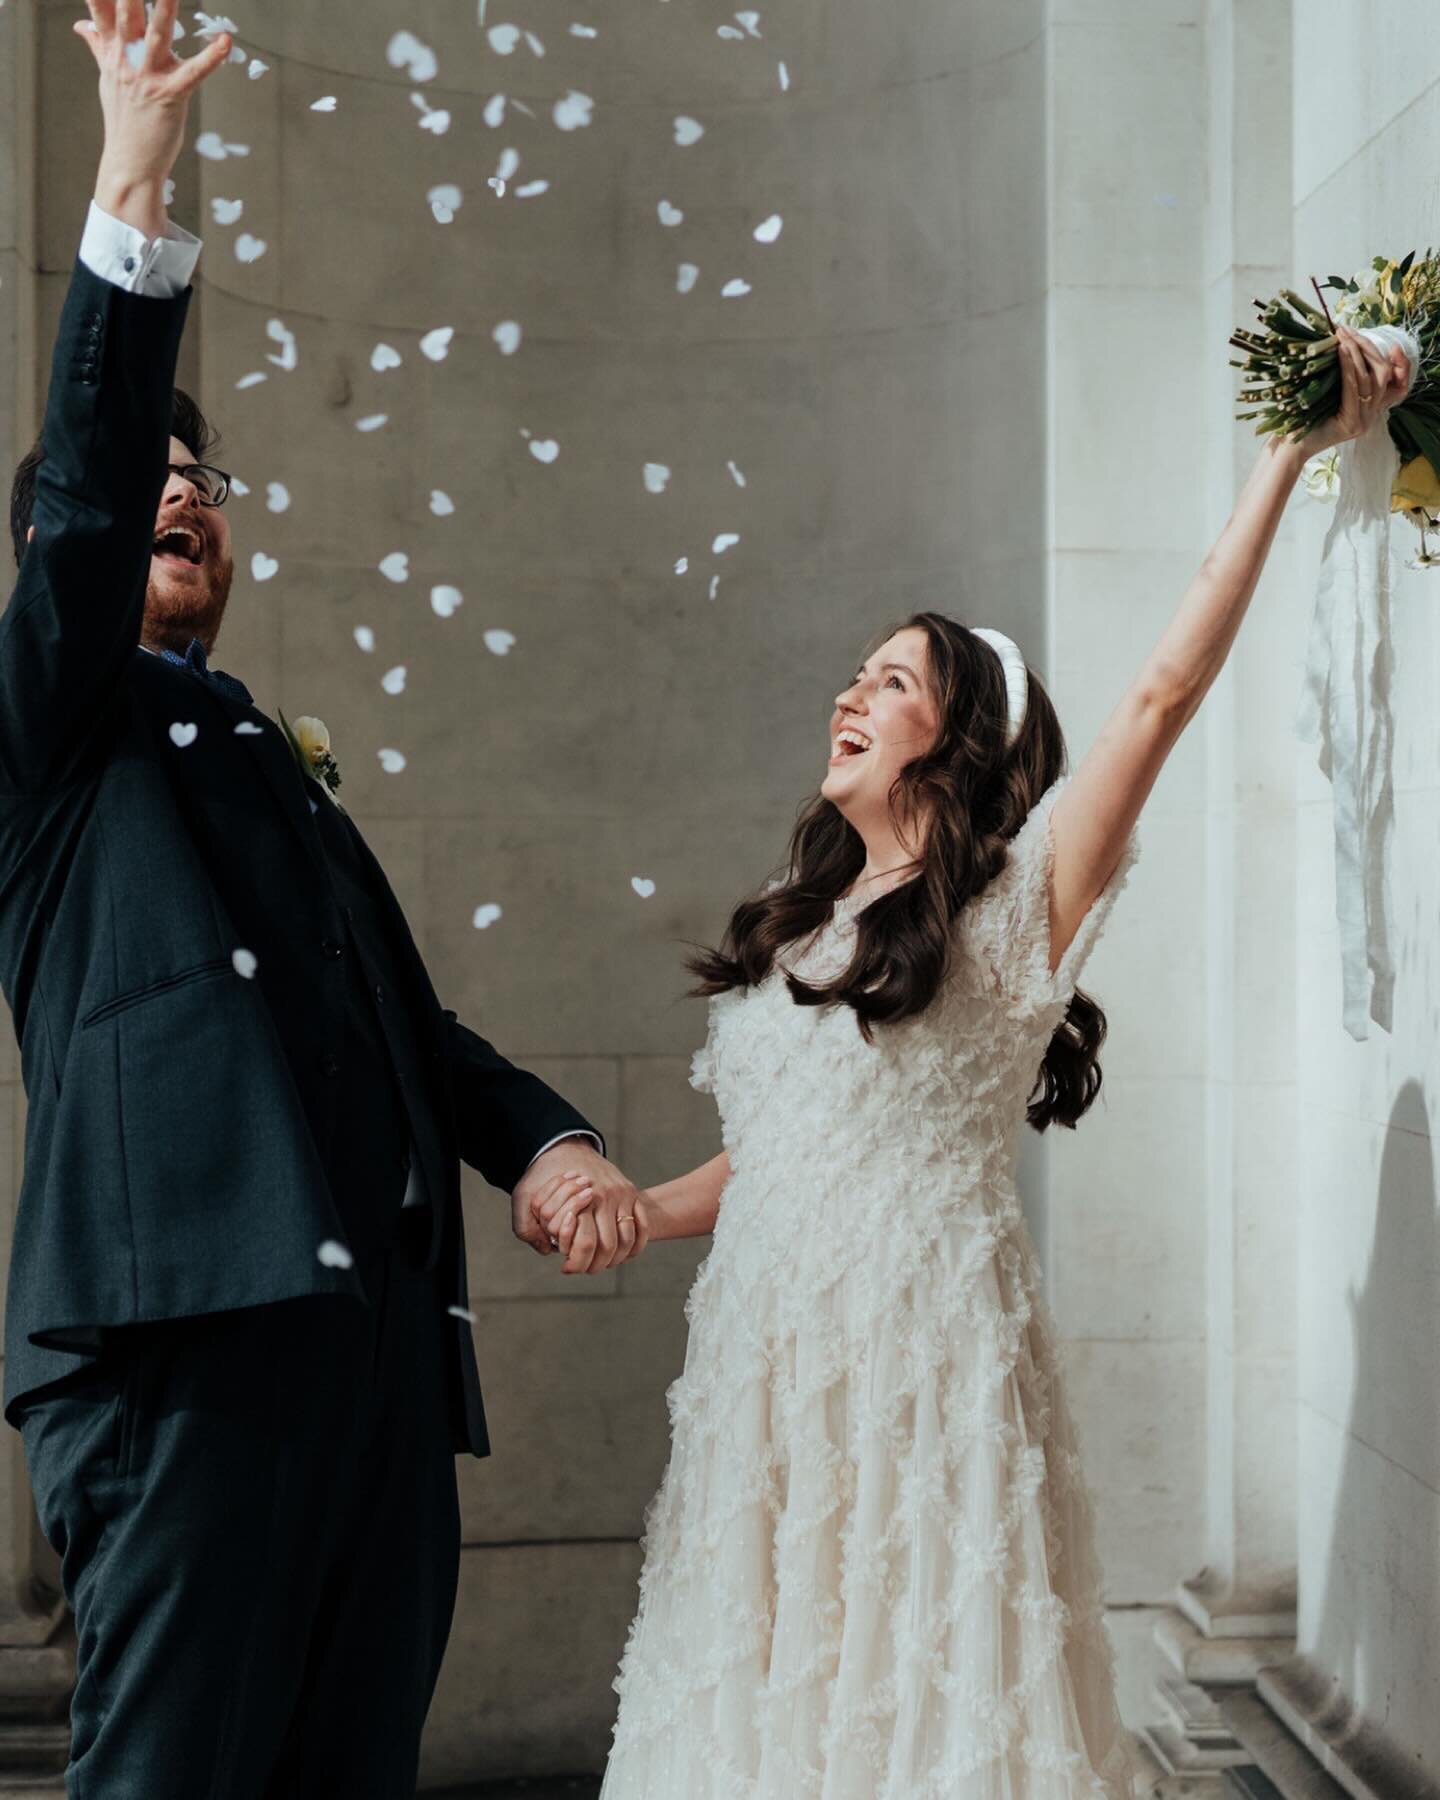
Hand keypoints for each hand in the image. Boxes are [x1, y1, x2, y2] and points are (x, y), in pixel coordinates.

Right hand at [76, 0, 232, 237]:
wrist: (129, 162)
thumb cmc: (122, 117)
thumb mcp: (107, 77)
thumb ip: (99, 45)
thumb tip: (81, 25)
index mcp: (111, 50)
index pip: (101, 7)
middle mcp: (126, 59)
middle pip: (126, 13)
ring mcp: (147, 77)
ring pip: (156, 35)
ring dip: (165, 10)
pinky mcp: (170, 96)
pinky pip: (194, 72)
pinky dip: (212, 57)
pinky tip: (226, 41)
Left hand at [512, 1142, 648, 1274]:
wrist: (565, 1147)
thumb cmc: (544, 1176)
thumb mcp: (524, 1198)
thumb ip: (526, 1227)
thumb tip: (547, 1251)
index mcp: (582, 1197)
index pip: (586, 1244)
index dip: (576, 1263)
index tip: (565, 1268)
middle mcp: (606, 1195)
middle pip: (609, 1246)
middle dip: (597, 1265)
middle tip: (585, 1269)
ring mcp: (623, 1194)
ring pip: (628, 1239)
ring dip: (617, 1258)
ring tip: (602, 1263)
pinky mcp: (633, 1193)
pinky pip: (643, 1226)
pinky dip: (637, 1244)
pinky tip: (623, 1254)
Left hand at [1296, 324, 1411, 457]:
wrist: (1288, 447)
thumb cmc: (1302, 417)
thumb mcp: (1327, 391)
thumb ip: (1342, 374)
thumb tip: (1343, 340)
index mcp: (1369, 407)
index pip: (1395, 381)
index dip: (1399, 362)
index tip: (1392, 344)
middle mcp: (1371, 415)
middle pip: (1383, 373)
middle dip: (1367, 347)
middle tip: (1347, 329)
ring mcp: (1363, 421)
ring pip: (1371, 379)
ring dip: (1357, 352)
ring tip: (1343, 335)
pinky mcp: (1351, 424)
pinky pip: (1354, 389)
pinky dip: (1349, 367)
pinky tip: (1341, 351)